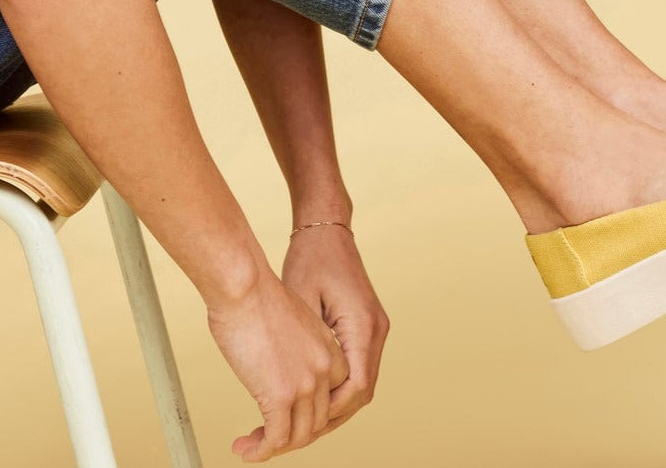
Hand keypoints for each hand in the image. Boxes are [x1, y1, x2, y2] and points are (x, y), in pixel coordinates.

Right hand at [206, 263, 349, 461]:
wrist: (245, 286)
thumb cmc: (256, 296)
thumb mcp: (290, 322)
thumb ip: (294, 346)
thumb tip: (279, 362)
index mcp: (329, 347)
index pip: (332, 396)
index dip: (310, 413)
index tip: (285, 418)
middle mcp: (325, 367)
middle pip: (318, 420)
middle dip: (291, 435)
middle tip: (264, 437)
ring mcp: (307, 383)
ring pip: (300, 435)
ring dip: (274, 447)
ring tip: (250, 446)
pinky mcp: (282, 395)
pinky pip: (276, 439)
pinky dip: (260, 451)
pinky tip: (244, 449)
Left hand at [272, 222, 389, 443]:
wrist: (326, 229)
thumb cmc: (309, 258)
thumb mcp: (300, 301)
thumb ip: (305, 347)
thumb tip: (294, 392)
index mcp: (363, 324)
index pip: (356, 387)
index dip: (328, 413)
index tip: (295, 427)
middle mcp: (376, 330)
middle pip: (360, 393)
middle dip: (327, 419)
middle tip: (289, 436)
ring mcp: (375, 329)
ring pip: (360, 386)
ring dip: (331, 407)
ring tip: (295, 424)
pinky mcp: (365, 327)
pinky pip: (356, 371)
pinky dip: (335, 390)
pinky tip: (308, 398)